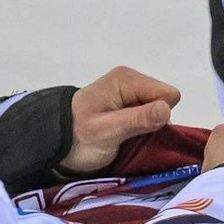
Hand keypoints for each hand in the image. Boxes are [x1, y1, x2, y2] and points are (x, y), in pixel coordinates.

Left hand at [62, 67, 180, 173]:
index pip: (168, 95)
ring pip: (159, 112)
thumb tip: (166, 109)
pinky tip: (127, 138)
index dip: (159, 117)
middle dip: (154, 123)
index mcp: (127, 80)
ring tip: (126, 139)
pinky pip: (149, 117)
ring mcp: (130, 93)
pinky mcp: (129, 106)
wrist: (55, 143)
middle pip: (165, 102)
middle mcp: (131, 81)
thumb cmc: (78, 137)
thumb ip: (137, 119)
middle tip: (130, 137)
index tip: (138, 130)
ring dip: (148, 129)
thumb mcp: (107, 131)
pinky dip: (143, 130)